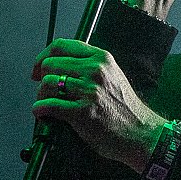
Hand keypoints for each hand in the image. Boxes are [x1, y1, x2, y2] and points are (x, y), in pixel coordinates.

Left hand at [31, 38, 167, 172]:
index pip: (61, 46)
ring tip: (46, 105)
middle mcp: (95, 70)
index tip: (39, 68)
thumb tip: (59, 66)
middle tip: (44, 92)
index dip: (44, 56)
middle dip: (42, 79)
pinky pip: (48, 105)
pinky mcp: (82, 112)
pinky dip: (40, 110)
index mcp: (101, 58)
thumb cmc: (125, 109)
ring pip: (47, 83)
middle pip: (50, 64)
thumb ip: (90, 67)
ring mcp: (89, 91)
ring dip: (40, 96)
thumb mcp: (113, 76)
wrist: (141, 133)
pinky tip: (43, 114)